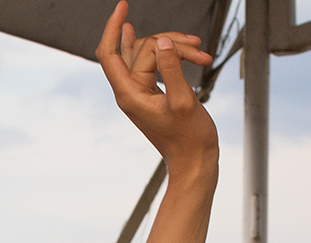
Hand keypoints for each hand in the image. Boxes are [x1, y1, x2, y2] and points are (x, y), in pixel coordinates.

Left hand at [96, 2, 217, 174]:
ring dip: (176, 47)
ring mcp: (141, 91)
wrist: (195, 161)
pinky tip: (181, 45)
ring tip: (200, 54)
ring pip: (151, 53)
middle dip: (169, 42)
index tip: (123, 6)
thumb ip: (172, 69)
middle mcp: (131, 92)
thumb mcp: (183, 101)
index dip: (113, 27)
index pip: (110, 53)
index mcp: (130, 95)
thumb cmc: (189, 139)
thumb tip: (161, 42)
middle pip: (141, 48)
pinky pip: (154, 63)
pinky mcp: (152, 92)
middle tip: (197, 48)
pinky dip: (172, 54)